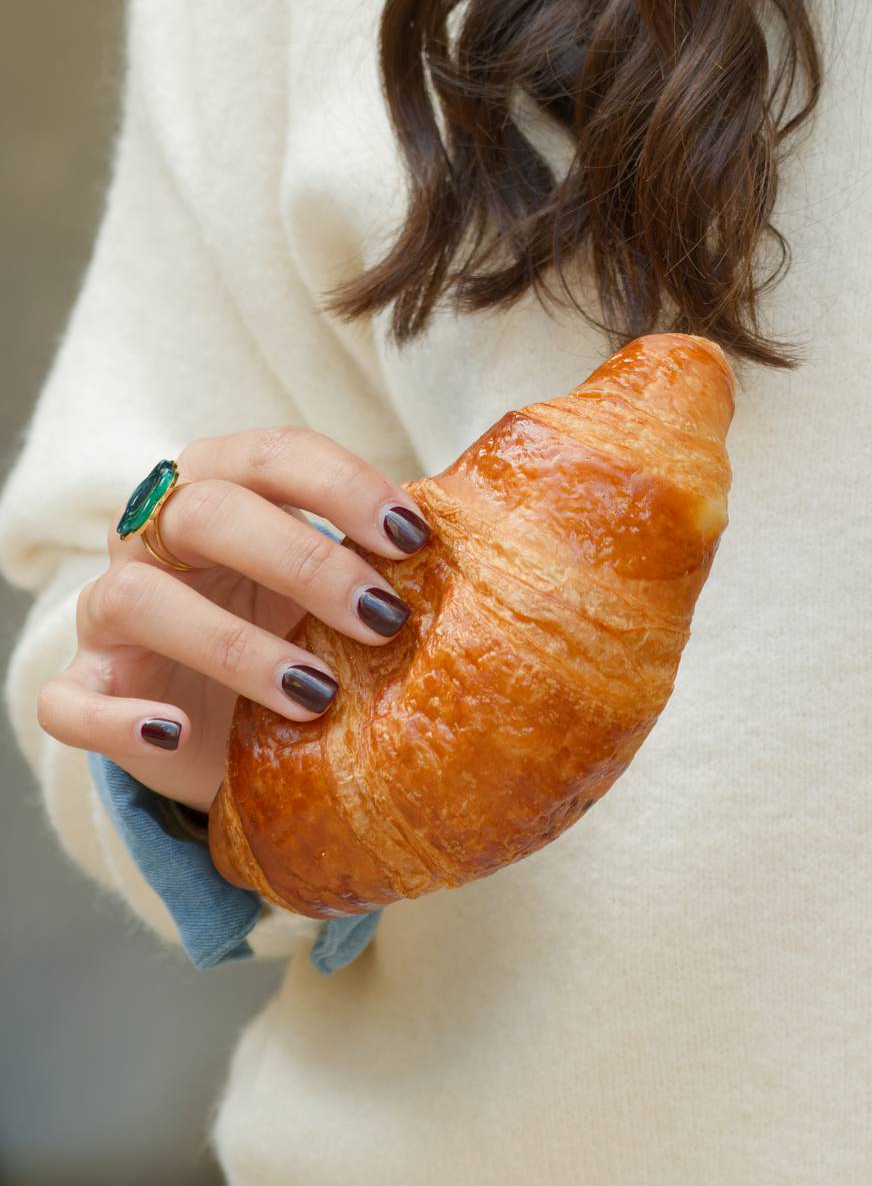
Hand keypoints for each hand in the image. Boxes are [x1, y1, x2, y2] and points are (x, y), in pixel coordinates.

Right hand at [37, 429, 433, 814]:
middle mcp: (154, 534)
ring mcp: (109, 611)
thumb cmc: (298, 626)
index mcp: (221, 484)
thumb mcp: (340, 584)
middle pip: (208, 512)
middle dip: (304, 560)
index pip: (274, 453)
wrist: (235, 725)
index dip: (342, 485)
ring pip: (141, 600)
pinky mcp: (86, 688)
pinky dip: (120, 718)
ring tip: (315, 695)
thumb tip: (489, 535)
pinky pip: (68, 700)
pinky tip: (179, 733)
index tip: (412, 537)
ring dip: (233, 645)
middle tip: (383, 618)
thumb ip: (384, 553)